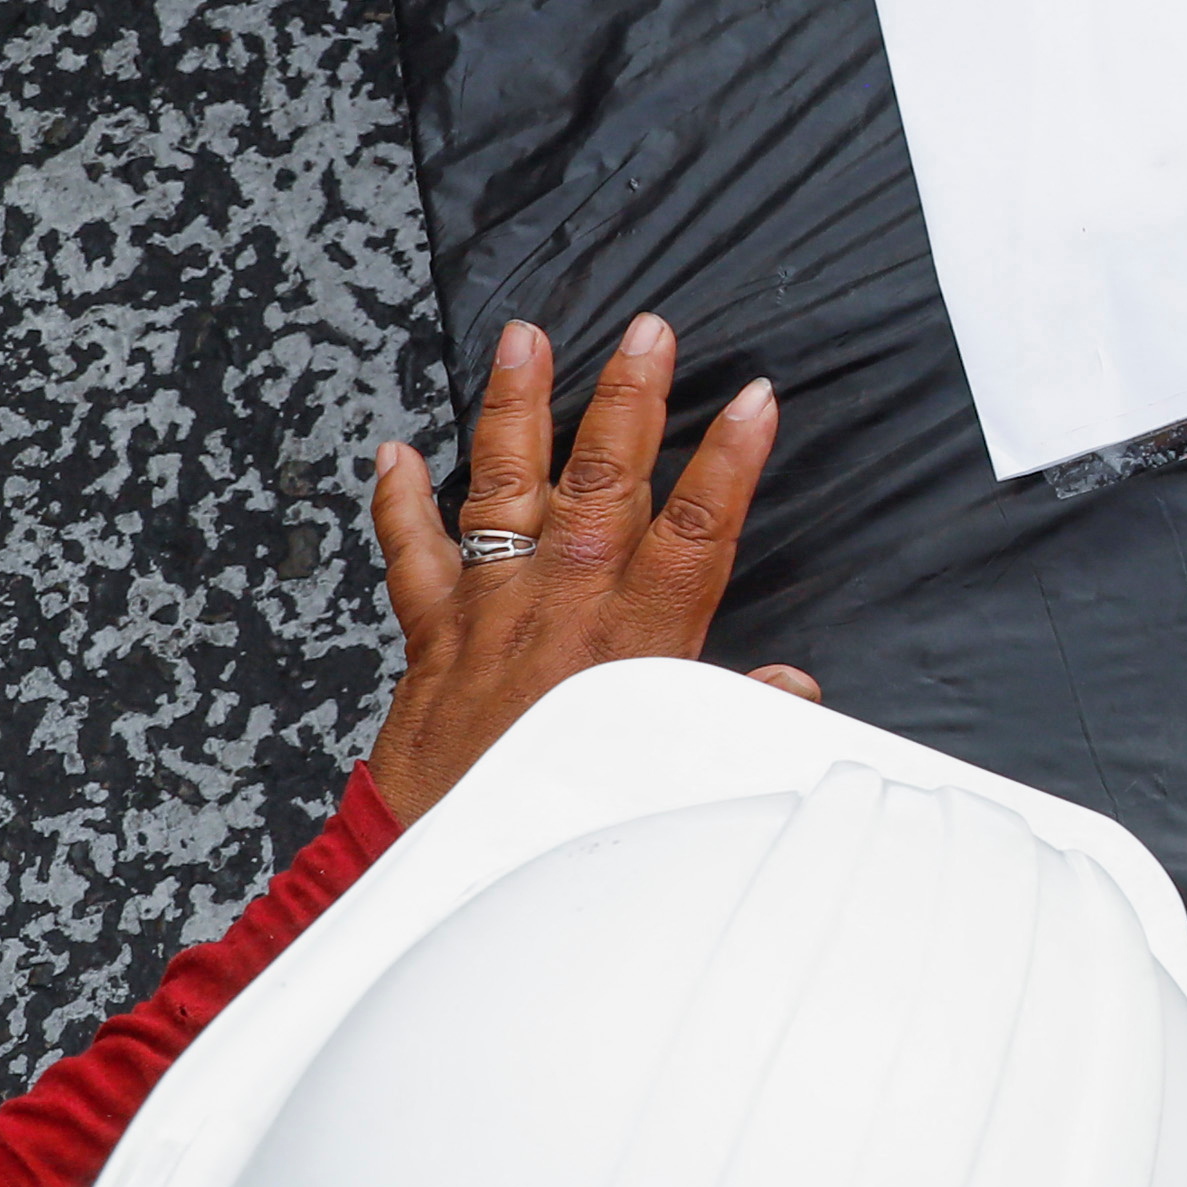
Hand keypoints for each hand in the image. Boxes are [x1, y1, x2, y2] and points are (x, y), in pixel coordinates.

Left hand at [364, 315, 804, 818]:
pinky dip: (399, 501)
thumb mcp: (673, 768)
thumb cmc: (568, 813)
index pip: (696, 526)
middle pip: (605, 480)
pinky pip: (412, 553)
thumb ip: (734, 713)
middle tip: (647, 331)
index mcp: (636, 637)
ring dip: (520, 407)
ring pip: (507, 486)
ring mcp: (493, 607)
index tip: (757, 400)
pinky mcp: (433, 633)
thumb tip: (790, 687)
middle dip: (631, 397)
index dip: (731, 460)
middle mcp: (563, 604)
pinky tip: (397, 452)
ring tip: (527, 339)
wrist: (457, 856)